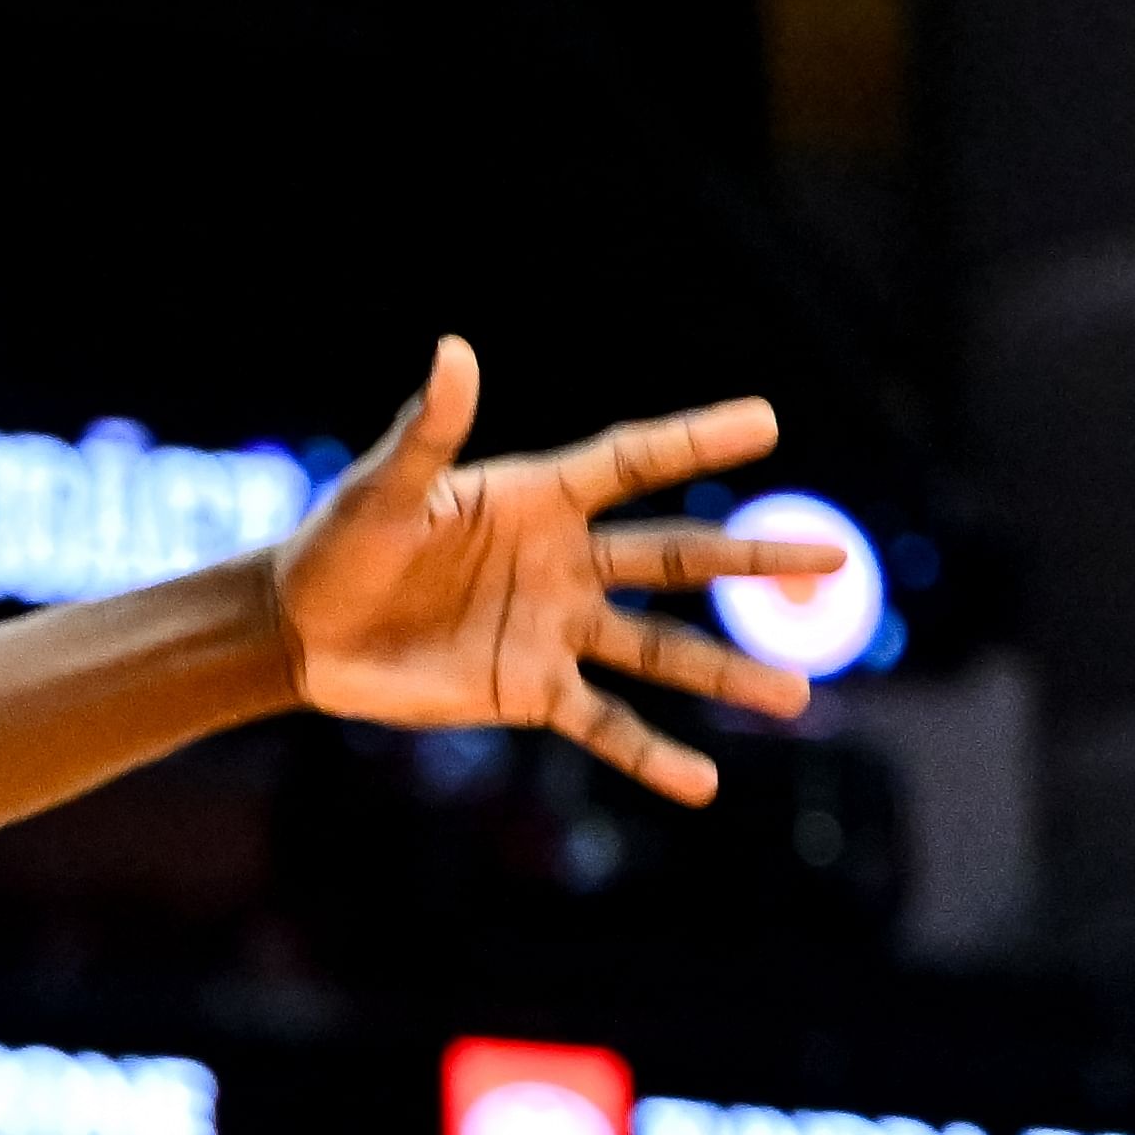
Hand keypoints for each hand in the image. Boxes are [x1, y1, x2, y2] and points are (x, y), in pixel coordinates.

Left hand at [271, 339, 842, 804]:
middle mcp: (562, 561)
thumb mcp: (382, 490)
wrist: (302, 632)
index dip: (694, 442)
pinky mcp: (530, 689)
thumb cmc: (337, 544)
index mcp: (535, 499)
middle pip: (674, 558)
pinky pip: (604, 724)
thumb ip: (428, 432)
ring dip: (726, 671)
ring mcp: (554, 628)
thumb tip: (454, 351)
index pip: (632, 463)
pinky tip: (703, 783)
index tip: (765, 422)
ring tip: (796, 694)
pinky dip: (651, 756)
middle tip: (833, 559)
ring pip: (659, 649)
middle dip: (751, 559)